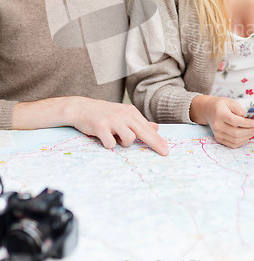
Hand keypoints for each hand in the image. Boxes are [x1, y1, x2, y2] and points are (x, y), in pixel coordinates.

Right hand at [13, 97, 168, 155]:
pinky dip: (109, 145)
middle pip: (143, 132)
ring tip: (115, 137)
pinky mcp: (100, 127)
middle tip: (164, 153)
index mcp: (130, 112)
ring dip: (123, 143)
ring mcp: (112, 120)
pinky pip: (111, 144)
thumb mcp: (122, 114)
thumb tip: (155, 127)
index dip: (157, 140)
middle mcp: (123, 114)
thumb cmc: (104, 114)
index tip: (166, 150)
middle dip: (155, 143)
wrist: (81, 108)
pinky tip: (104, 138)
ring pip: (128, 139)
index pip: (147, 128)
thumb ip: (138, 122)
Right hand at [190, 95, 253, 147]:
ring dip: (248, 136)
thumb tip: (251, 119)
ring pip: (236, 140)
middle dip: (250, 131)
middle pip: (236, 133)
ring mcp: (217, 133)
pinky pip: (233, 144)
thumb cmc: (221, 105)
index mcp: (220, 114)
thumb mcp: (231, 102)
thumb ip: (241, 110)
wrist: (208, 110)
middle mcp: (217, 125)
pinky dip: (242, 141)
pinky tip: (247, 135)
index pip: (234, 121)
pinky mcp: (219, 139)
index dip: (247, 123)